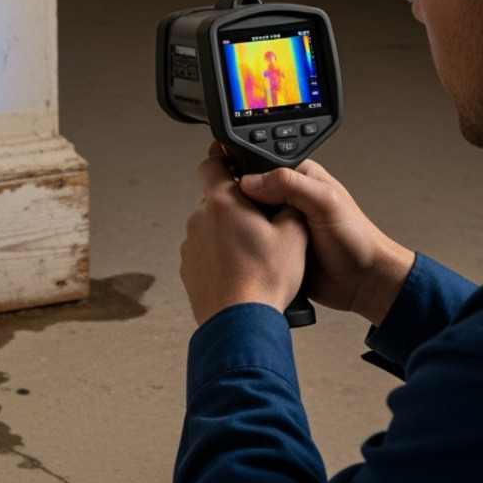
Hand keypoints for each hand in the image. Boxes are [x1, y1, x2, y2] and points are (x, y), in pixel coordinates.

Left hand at [179, 148, 308, 324]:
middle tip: (260, 223)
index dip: (223, 159)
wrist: (240, 322)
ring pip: (210, 228)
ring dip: (227, 233)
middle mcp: (200, 219)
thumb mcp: (294, 234)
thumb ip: (289, 205)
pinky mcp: (188, 270)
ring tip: (252, 255)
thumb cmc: (264, 279)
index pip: (211, 163)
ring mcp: (191, 246)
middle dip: (235, 205)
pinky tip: (240, 272)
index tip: (232, 163)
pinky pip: (205, 253)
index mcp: (223, 202)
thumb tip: (285, 199)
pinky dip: (219, 257)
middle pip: (215, 199)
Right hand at [238, 158, 414, 325]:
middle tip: (234, 212)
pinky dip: (246, 247)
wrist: (364, 282)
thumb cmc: (357, 239)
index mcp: (299, 177)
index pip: (260, 164)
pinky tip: (243, 249)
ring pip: (247, 219)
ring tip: (238, 231)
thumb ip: (291, 184)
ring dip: (241, 225)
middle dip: (239, 201)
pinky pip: (253, 243)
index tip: (229, 184)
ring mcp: (280, 224)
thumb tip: (252, 180)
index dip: (243, 171)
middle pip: (248, 192)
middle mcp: (287, 198)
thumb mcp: (326, 202)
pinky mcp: (276, 248)